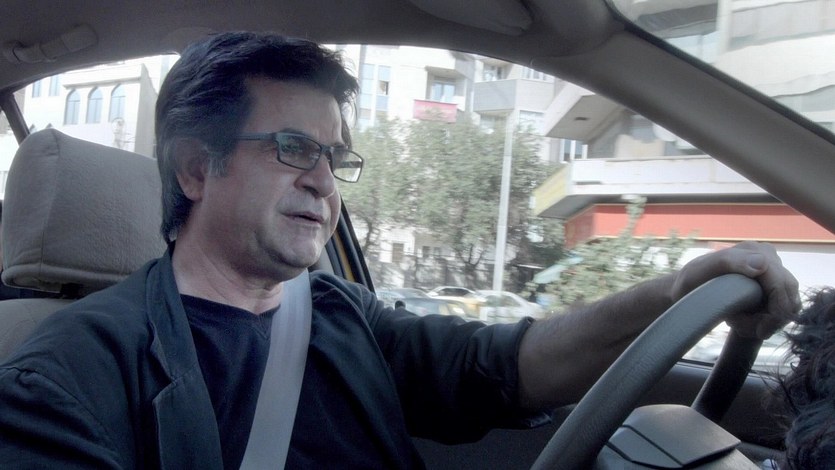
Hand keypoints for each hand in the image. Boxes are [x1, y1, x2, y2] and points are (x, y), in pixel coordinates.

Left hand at [670, 241, 799, 338]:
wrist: (686, 291)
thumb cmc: (689, 282)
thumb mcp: (699, 272)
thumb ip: (727, 263)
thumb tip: (762, 264)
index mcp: (756, 251)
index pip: (782, 285)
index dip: (776, 312)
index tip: (759, 331)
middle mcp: (769, 259)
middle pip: (789, 298)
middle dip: (769, 320)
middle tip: (740, 327)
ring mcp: (772, 273)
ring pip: (788, 308)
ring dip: (765, 322)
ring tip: (736, 321)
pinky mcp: (772, 287)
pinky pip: (782, 311)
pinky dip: (764, 322)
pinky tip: (742, 320)